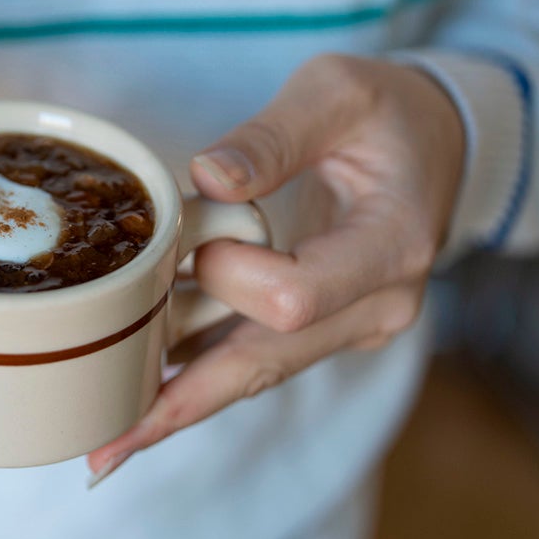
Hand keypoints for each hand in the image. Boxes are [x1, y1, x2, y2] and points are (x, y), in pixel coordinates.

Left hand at [87, 54, 464, 484]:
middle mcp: (374, 306)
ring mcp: (349, 326)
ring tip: (107, 444)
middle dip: (181, 403)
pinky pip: (255, 360)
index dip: (229, 278)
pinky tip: (143, 404)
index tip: (197, 239)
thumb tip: (207, 177)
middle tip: (105, 446)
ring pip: (254, 376)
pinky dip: (199, 380)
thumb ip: (274, 135)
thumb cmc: (386, 113)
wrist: (433, 146)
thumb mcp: (337, 93)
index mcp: (389, 247)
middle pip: (264, 366)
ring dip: (180, 404)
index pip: (295, 298)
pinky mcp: (322, 328)